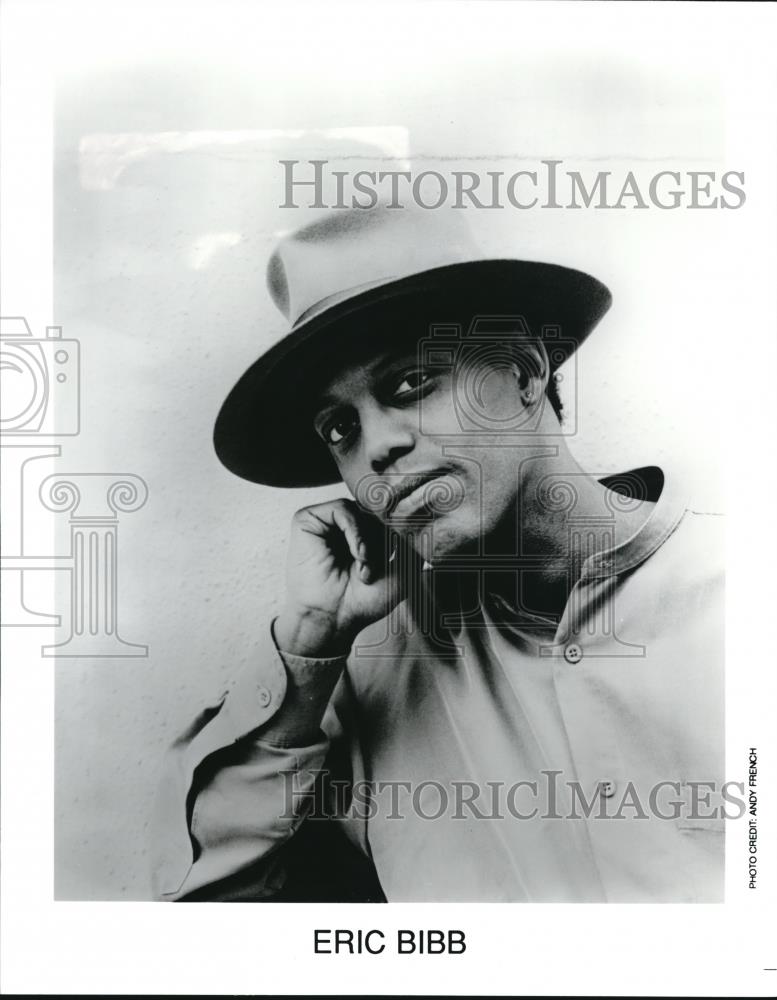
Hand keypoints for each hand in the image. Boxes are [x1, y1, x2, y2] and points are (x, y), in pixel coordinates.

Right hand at [275, 498, 401, 657]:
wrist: (333, 618)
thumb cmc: (363, 600)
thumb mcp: (403, 569)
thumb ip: (412, 541)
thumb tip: (421, 516)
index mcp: (364, 533)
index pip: (386, 513)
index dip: (397, 527)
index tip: (401, 549)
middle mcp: (345, 524)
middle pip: (375, 510)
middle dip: (383, 536)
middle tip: (376, 566)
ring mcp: (327, 521)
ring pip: (360, 508)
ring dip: (369, 537)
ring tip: (365, 564)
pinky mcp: (308, 519)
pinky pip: (342, 508)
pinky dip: (355, 530)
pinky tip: (357, 553)